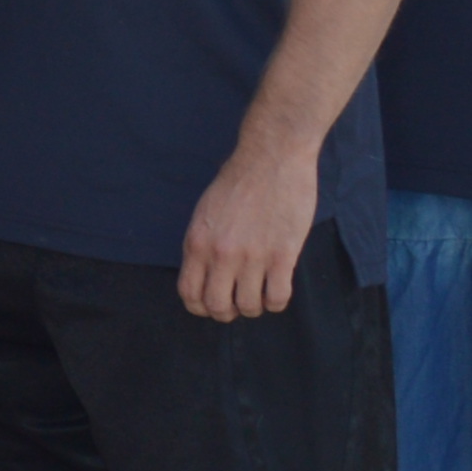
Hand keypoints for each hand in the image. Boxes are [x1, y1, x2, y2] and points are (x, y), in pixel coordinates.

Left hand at [179, 137, 321, 320]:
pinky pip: (277, 297)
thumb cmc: (240, 180)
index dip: (201, 307)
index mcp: (197, 242)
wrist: (272, 157)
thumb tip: (205, 275)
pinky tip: (277, 288)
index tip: (213, 305)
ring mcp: (252, 255)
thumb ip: (203, 244)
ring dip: (255, 307)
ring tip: (260, 294)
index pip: (189, 293)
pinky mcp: (282, 254)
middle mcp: (221, 253)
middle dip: (227, 313)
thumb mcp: (205, 212)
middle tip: (239, 304)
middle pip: (217, 306)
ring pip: (249, 306)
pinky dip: (276, 301)